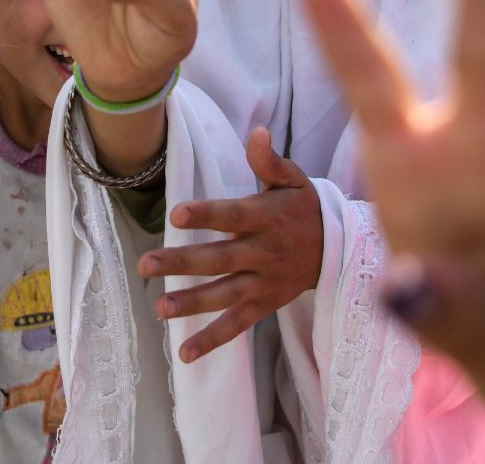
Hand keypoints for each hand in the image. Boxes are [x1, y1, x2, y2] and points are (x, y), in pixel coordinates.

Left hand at [137, 127, 321, 362]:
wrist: (338, 249)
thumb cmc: (304, 207)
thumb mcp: (294, 179)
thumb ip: (270, 160)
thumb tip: (256, 132)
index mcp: (268, 217)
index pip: (233, 215)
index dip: (207, 214)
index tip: (177, 213)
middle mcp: (265, 252)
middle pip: (220, 258)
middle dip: (182, 261)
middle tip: (146, 264)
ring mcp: (264, 282)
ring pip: (225, 295)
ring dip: (192, 303)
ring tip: (159, 307)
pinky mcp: (265, 305)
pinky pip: (238, 325)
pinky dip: (213, 340)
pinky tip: (185, 353)